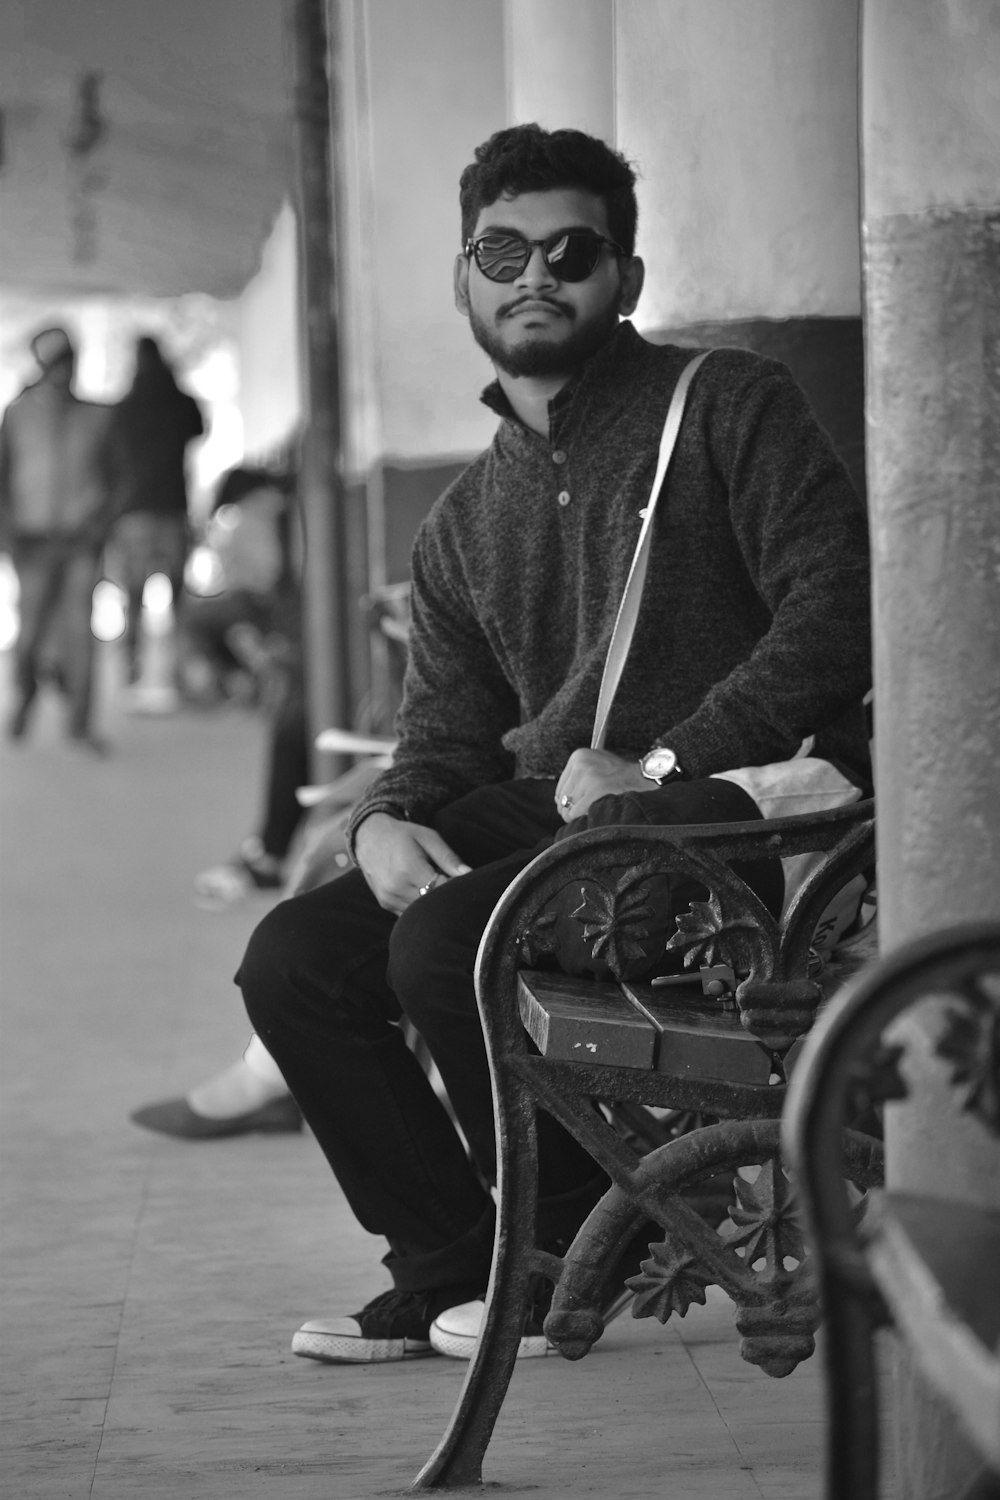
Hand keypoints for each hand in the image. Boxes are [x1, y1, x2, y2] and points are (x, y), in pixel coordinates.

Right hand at [354, 812, 470, 913]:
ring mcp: (389, 899)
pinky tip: (424, 892)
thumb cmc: (404, 835)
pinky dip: (420, 908)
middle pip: (432, 904)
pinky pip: (409, 914)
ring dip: (433, 904)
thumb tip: (470, 874)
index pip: (442, 889)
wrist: (369, 837)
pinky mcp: (386, 905)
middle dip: (446, 898)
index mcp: (409, 869)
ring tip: (437, 886)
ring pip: (421, 913)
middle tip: (453, 887)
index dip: (456, 888)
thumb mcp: (429, 838)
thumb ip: (449, 858)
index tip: (465, 882)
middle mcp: (396, 888)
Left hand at [554, 748, 647, 822]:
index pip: (560, 788)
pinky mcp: (594, 791)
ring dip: (580, 815)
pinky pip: (575, 814)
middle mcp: (581, 764)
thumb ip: (578, 778)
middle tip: (593, 808)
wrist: (645, 780)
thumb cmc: (622, 778)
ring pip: (567, 809)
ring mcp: (587, 778)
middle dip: (574, 809)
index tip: (586, 803)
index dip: (571, 800)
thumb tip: (559, 801)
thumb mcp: (598, 766)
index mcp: (579, 756)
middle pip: (562, 799)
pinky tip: (598, 813)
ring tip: (598, 808)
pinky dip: (584, 819)